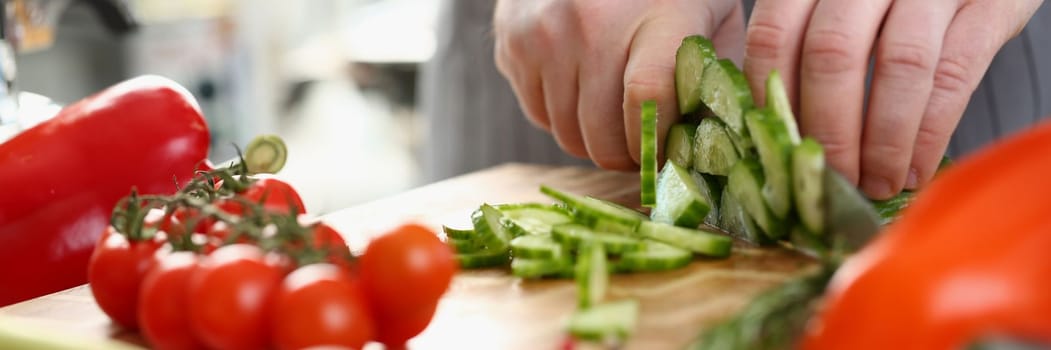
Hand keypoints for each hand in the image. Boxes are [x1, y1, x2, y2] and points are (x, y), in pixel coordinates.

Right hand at [494, 0, 744, 169]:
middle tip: (644, 145)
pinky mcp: (512, 44)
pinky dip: (562, 117)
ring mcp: (544, 34)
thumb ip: (715, 79)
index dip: (657, 145)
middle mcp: (592, 24)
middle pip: (602, 134)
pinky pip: (538, 115)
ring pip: (567, 135)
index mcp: (656, 14)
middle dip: (628, 155)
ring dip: (594, 140)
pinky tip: (583, 87)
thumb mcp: (711, 16)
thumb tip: (713, 149)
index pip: (648, 100)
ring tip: (616, 114)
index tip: (668, 155)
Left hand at [743, 0, 1043, 198]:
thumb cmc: (891, 4)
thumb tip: (777, 138)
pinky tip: (916, 170)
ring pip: (900, 65)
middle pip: (832, 54)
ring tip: (877, 185)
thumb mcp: (838, 11)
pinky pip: (955, 74)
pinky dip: (931, 133)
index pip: (774, 35)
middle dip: (830, 131)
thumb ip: (804, 52)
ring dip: (884, 140)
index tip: (783, 149)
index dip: (774, 99)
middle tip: (833, 180)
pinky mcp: (989, 4)